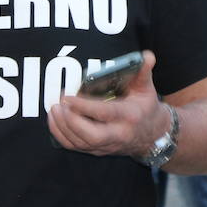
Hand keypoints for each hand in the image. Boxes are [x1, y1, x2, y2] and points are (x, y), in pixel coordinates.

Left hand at [48, 50, 168, 157]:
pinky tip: (54, 120)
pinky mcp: (98, 151)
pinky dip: (60, 135)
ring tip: (54, 108)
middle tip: (59, 103)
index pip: (104, 113)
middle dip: (71, 121)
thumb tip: (147, 55)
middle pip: (92, 136)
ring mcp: (107, 145)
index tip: (67, 96)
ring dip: (62, 127)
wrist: (153, 135)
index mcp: (129, 116)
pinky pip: (75, 147)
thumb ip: (143, 72)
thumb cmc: (145, 107)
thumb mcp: (146, 89)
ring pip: (80, 143)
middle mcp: (118, 134)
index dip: (83, 106)